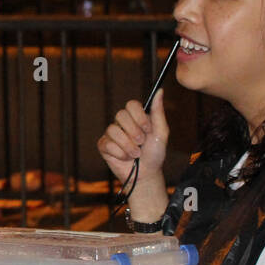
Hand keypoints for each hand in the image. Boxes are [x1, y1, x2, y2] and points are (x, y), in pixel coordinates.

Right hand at [97, 89, 168, 216]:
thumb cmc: (155, 153)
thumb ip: (158, 112)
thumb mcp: (161, 133)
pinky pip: (108, 144)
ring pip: (113, 130)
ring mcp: (111, 134)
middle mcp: (122, 123)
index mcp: (136, 117)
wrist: (146, 174)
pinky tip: (125, 158)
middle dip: (134, 132)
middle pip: (120, 115)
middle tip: (142, 142)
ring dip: (128, 146)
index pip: (131, 104)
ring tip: (135, 154)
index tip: (147, 128)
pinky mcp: (104, 145)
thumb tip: (160, 90)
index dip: (138, 116)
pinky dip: (120, 153)